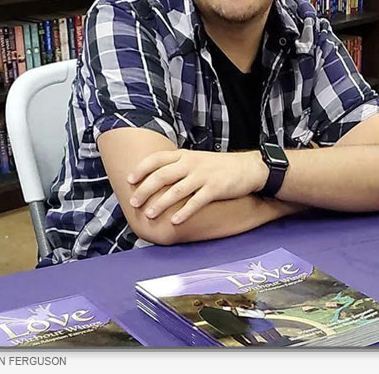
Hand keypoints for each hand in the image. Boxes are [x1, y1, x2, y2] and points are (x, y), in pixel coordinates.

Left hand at [126, 149, 267, 223]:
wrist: (249, 167)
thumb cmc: (220, 166)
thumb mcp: (197, 159)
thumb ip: (179, 165)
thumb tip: (156, 178)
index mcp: (185, 155)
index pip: (157, 159)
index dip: (141, 169)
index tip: (129, 180)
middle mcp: (192, 164)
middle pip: (162, 175)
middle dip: (145, 189)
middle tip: (134, 203)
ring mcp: (203, 176)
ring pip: (176, 190)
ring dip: (160, 203)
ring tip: (149, 214)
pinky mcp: (215, 189)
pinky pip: (196, 202)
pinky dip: (184, 212)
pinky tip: (174, 221)